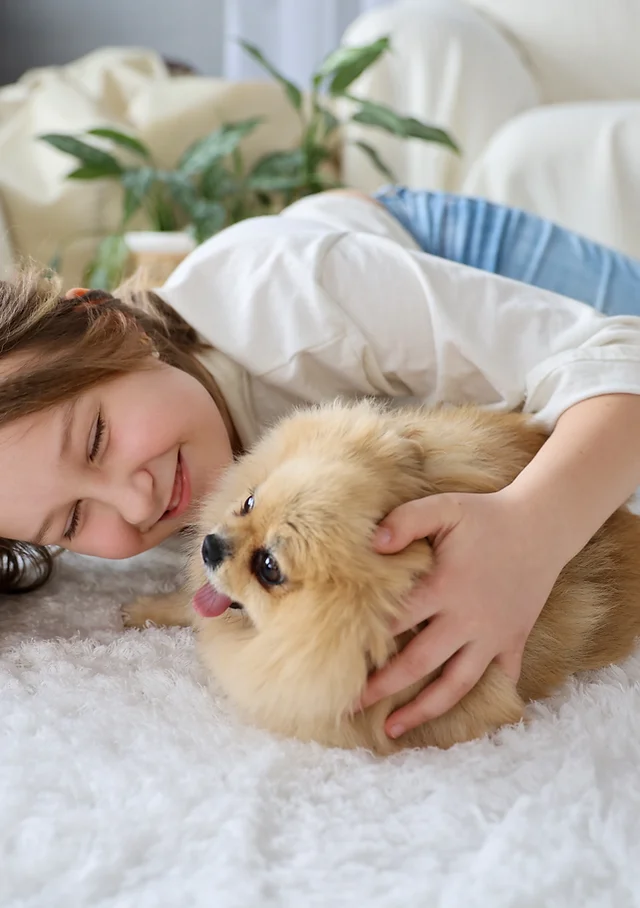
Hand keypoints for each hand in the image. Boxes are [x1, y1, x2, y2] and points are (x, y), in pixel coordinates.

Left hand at [359, 489, 564, 737]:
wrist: (541, 526)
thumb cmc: (486, 516)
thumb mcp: (445, 509)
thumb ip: (407, 521)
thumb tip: (373, 544)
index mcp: (445, 587)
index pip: (396, 620)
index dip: (366, 640)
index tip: (338, 659)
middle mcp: (467, 619)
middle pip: (419, 663)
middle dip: (382, 687)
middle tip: (350, 705)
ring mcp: (492, 635)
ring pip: (456, 684)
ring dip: (423, 710)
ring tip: (393, 730)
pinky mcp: (513, 640)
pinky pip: (499, 679)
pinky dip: (483, 701)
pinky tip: (461, 723)